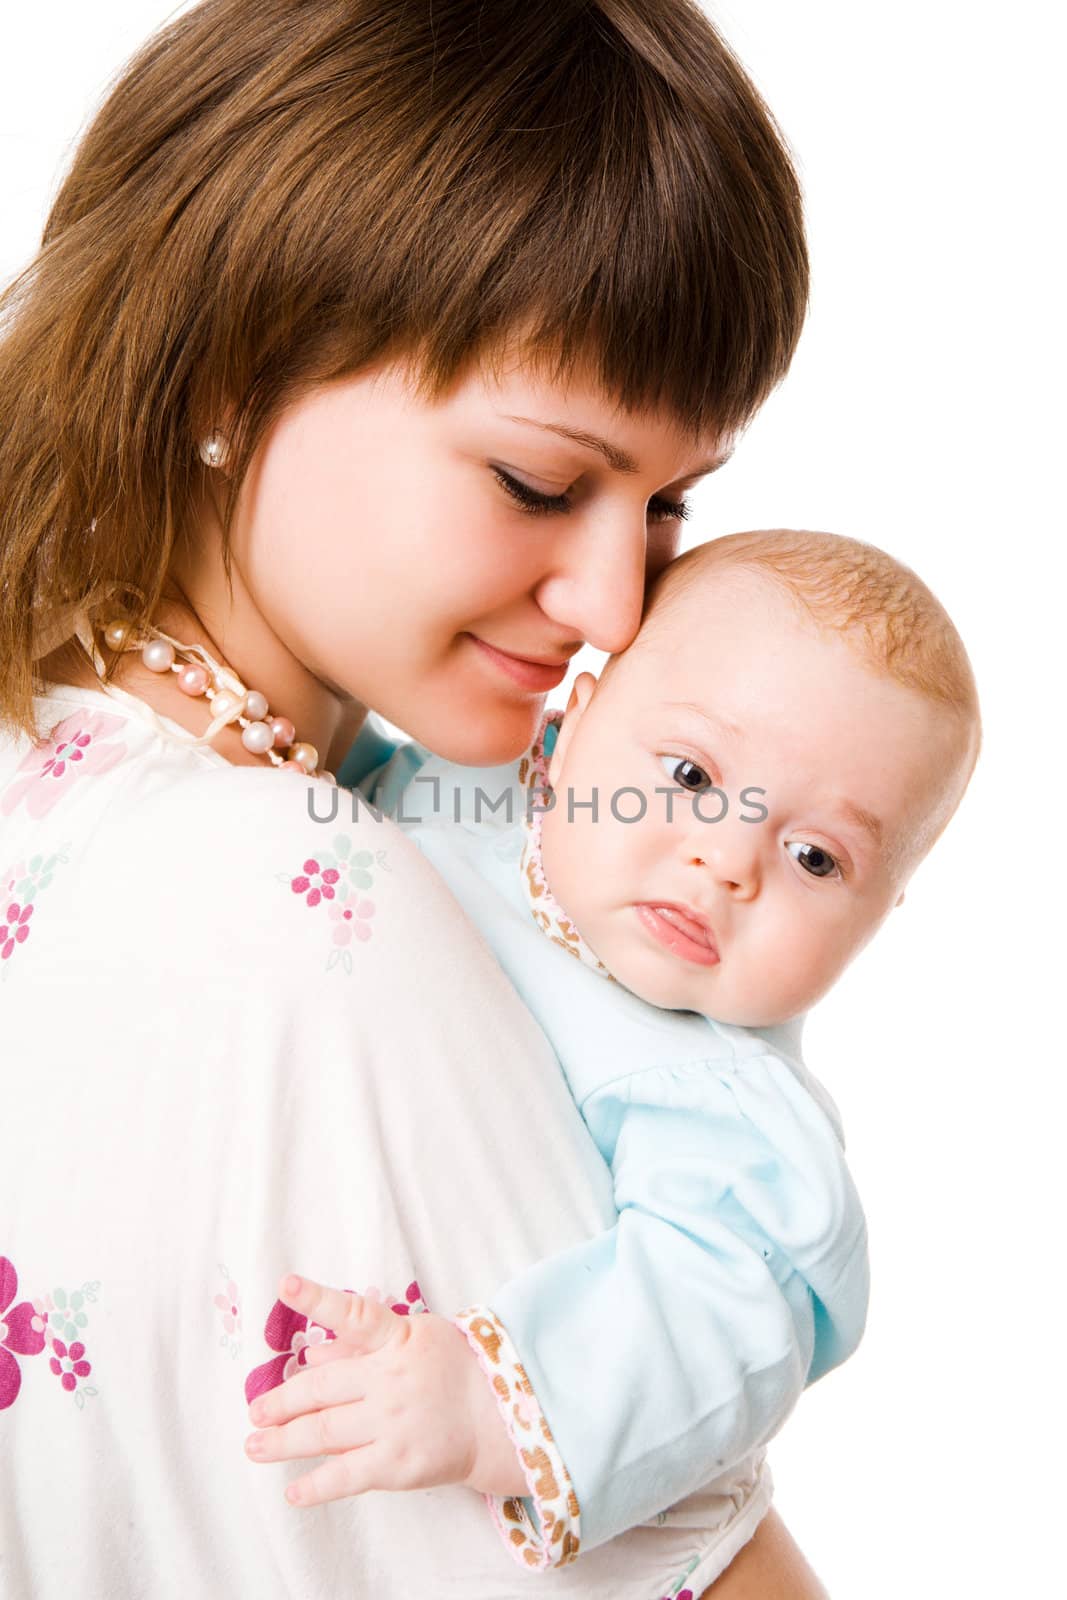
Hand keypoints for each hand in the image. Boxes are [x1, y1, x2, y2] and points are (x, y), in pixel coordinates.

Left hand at [244, 1274, 526, 1506]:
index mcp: (398, 1339)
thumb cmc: (453, 1371)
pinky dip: (316, 1485)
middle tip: (255, 1412)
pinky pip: (346, 1476)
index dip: (318, 1298)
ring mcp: (392, 1423)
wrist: (498, 1419)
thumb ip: (365, 1343)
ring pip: (323, 1432)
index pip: (355, 1314)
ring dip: (283, 1441)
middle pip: (320, 1387)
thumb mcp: (417, 1338)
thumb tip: (315, 1350)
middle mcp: (390, 1379)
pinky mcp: (397, 1464)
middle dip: (281, 1401)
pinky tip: (293, 1491)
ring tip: (255, 1446)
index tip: (286, 1284)